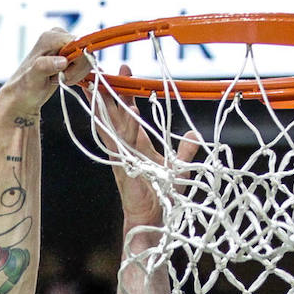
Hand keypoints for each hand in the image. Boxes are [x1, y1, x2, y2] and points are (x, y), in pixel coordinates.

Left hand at [0, 28, 84, 120]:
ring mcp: (65, 45)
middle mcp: (60, 36)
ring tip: (59, 79)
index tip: (64, 74)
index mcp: (51, 37)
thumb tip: (63, 61)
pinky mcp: (70, 54)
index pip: (80, 43)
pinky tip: (62, 78)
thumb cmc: (24, 88)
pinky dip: (77, 74)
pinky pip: (85, 63)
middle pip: (86, 50)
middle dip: (76, 69)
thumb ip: (45, 67)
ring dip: (76, 73)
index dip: (77, 61)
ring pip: (87, 58)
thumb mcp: (32, 78)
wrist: (22, 95)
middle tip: (61, 78)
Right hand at [99, 65, 200, 227]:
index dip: (127, 96)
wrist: (153, 222)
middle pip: (115, 117)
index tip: (124, 75)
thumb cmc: (163, 199)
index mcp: (137, 148)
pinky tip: (110, 114)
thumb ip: (185, 152)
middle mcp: (126, 150)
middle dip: (111, 94)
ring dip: (106, 106)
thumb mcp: (179, 170)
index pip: (129, 117)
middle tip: (105, 71)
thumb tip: (194, 136)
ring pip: (112, 126)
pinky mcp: (123, 168)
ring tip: (98, 85)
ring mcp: (122, 158)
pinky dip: (114, 129)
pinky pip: (117, 144)